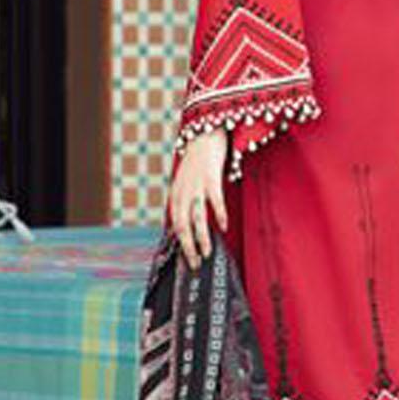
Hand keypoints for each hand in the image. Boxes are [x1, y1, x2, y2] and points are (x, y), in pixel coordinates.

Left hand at [168, 127, 228, 268]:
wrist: (204, 134)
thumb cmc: (198, 163)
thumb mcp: (186, 184)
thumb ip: (186, 202)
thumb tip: (190, 225)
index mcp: (176, 196)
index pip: (176, 227)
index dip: (182, 246)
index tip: (189, 261)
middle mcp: (182, 193)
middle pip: (182, 227)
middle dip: (188, 248)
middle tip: (195, 265)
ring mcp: (196, 186)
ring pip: (196, 218)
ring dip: (202, 238)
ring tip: (206, 253)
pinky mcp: (210, 178)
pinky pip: (214, 200)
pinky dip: (218, 214)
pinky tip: (223, 226)